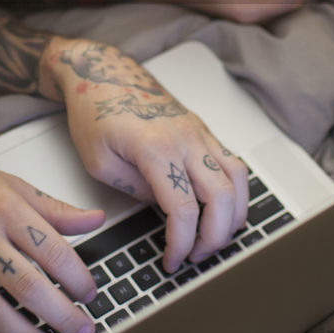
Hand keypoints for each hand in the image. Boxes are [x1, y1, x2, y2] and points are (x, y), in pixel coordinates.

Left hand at [45, 39, 249, 272]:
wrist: (102, 72)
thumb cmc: (94, 111)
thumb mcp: (99, 163)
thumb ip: (137, 189)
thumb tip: (166, 208)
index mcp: (156, 147)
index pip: (185, 209)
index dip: (182, 243)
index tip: (172, 260)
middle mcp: (186, 138)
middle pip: (222, 197)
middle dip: (214, 237)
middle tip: (195, 256)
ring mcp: (198, 131)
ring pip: (238, 179)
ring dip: (233, 216)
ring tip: (214, 238)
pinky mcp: (202, 130)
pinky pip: (232, 163)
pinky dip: (235, 192)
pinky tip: (222, 210)